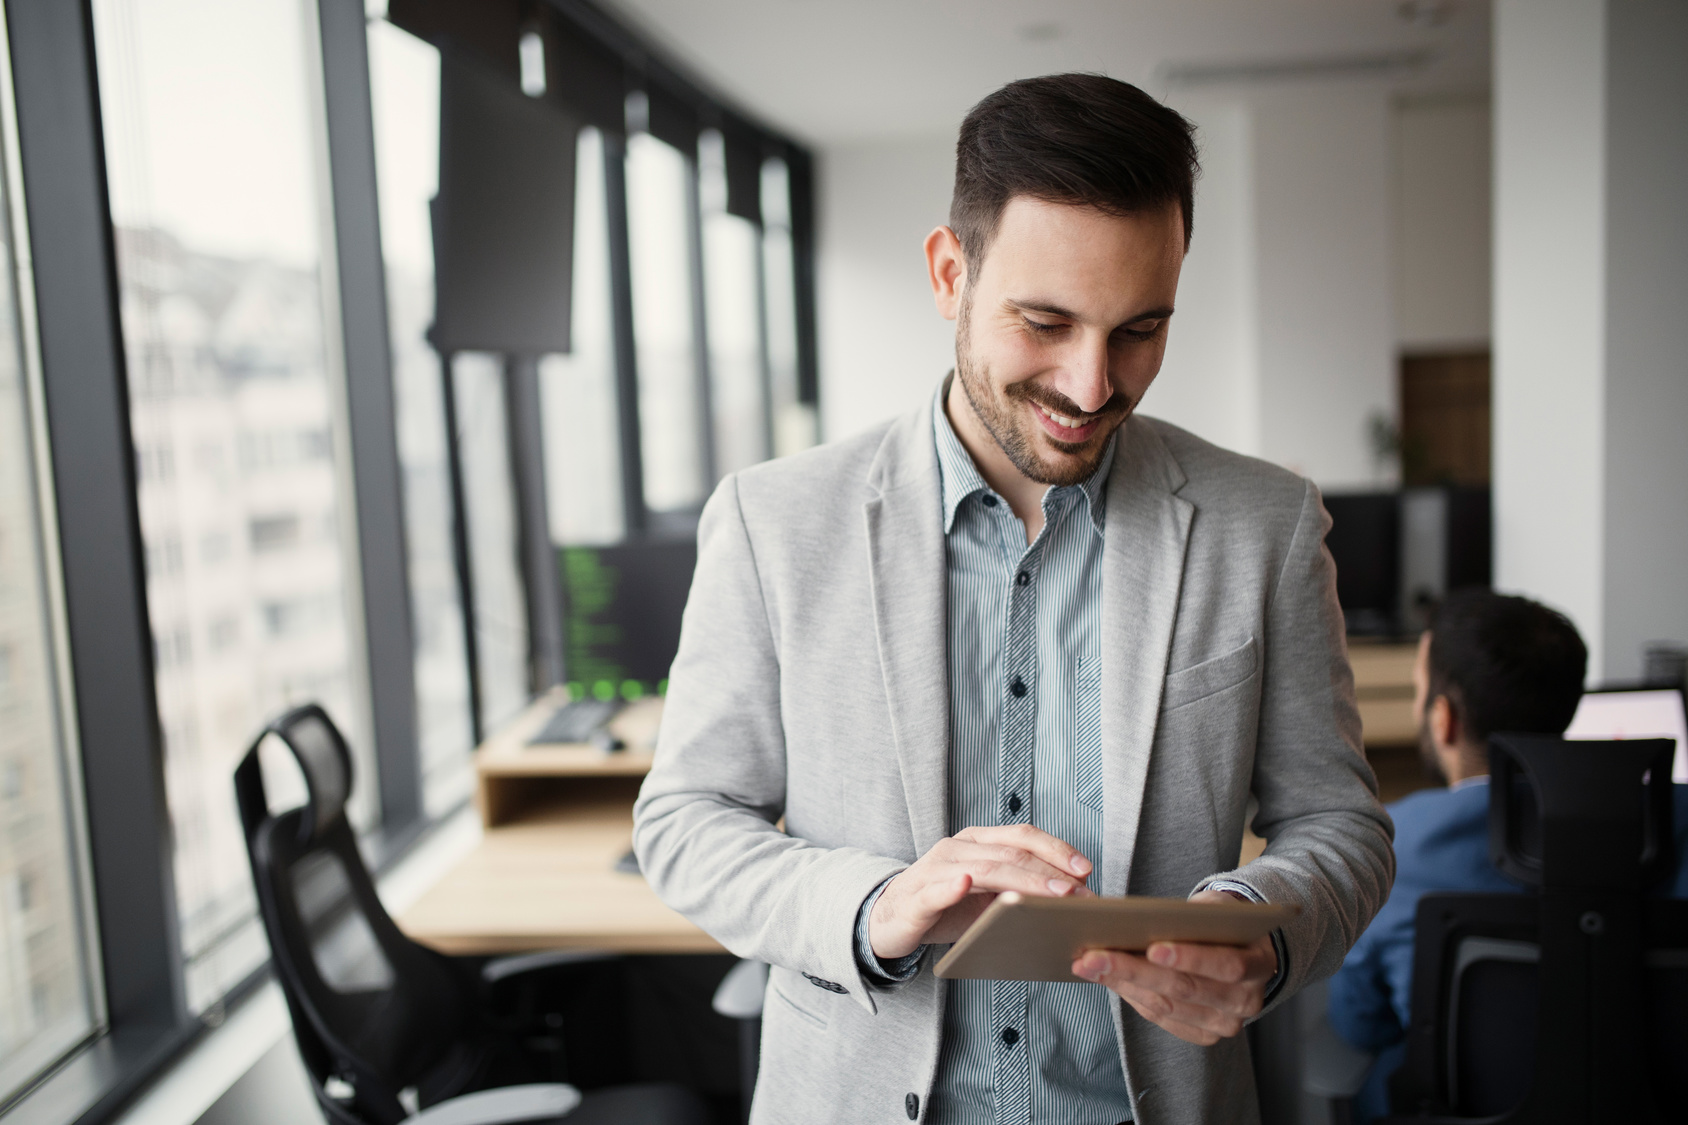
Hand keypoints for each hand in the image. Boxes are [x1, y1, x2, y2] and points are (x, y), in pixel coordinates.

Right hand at [870, 824, 1093, 959]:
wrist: (890, 920)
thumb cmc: (944, 907)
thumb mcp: (986, 895)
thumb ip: (1017, 888)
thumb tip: (1070, 896)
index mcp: (976, 842)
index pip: (1021, 836)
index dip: (1056, 849)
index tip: (1086, 869)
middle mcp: (957, 848)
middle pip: (1010, 853)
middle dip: (1049, 872)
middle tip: (1078, 892)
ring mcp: (935, 870)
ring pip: (984, 869)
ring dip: (1023, 882)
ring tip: (1052, 895)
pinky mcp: (917, 896)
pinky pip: (936, 890)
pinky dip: (952, 887)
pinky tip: (966, 885)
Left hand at [1071, 890, 1277, 1044]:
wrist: (1240, 949)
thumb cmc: (1222, 922)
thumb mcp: (1216, 908)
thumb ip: (1191, 916)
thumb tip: (1135, 919)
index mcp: (1258, 964)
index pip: (1225, 964)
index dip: (1189, 957)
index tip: (1152, 948)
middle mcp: (1245, 1000)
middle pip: (1185, 988)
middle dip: (1134, 970)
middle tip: (1093, 956)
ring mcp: (1225, 1023)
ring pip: (1166, 1006)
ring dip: (1122, 984)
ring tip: (1087, 965)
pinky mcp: (1203, 1034)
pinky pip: (1160, 1017)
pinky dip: (1130, 996)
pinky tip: (1106, 978)